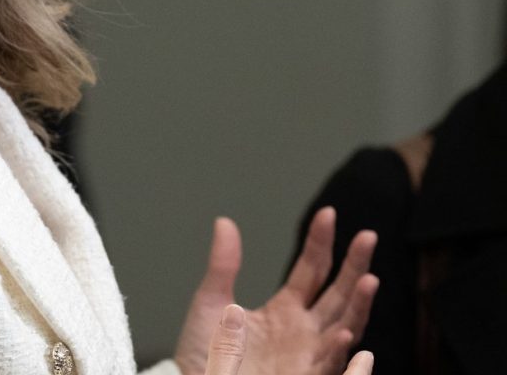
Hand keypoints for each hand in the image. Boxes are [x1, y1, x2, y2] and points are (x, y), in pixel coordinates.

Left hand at [175, 207, 378, 374]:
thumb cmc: (202, 355)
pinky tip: (344, 333)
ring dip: (359, 306)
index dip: (320, 242)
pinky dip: (339, 353)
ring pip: (345, 327)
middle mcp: (304, 332)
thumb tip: (224, 221)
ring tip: (369, 279)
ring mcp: (308, 358)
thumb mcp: (210, 304)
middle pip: (339, 294)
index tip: (328, 213)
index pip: (311, 270)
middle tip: (368, 235)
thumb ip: (223, 266)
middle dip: (355, 266)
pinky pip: (328, 368)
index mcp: (284, 310)